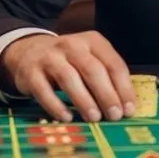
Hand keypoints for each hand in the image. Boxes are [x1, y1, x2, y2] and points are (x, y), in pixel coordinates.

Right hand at [0, 31, 135, 122]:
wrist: (29, 50)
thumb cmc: (68, 59)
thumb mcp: (89, 57)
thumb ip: (105, 75)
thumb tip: (123, 104)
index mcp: (93, 41)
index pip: (113, 63)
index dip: (123, 87)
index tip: (129, 109)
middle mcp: (73, 45)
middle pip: (93, 70)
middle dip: (106, 94)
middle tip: (114, 115)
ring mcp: (50, 57)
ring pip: (70, 78)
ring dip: (84, 100)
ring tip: (94, 118)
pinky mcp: (31, 72)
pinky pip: (44, 90)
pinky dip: (56, 105)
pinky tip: (67, 117)